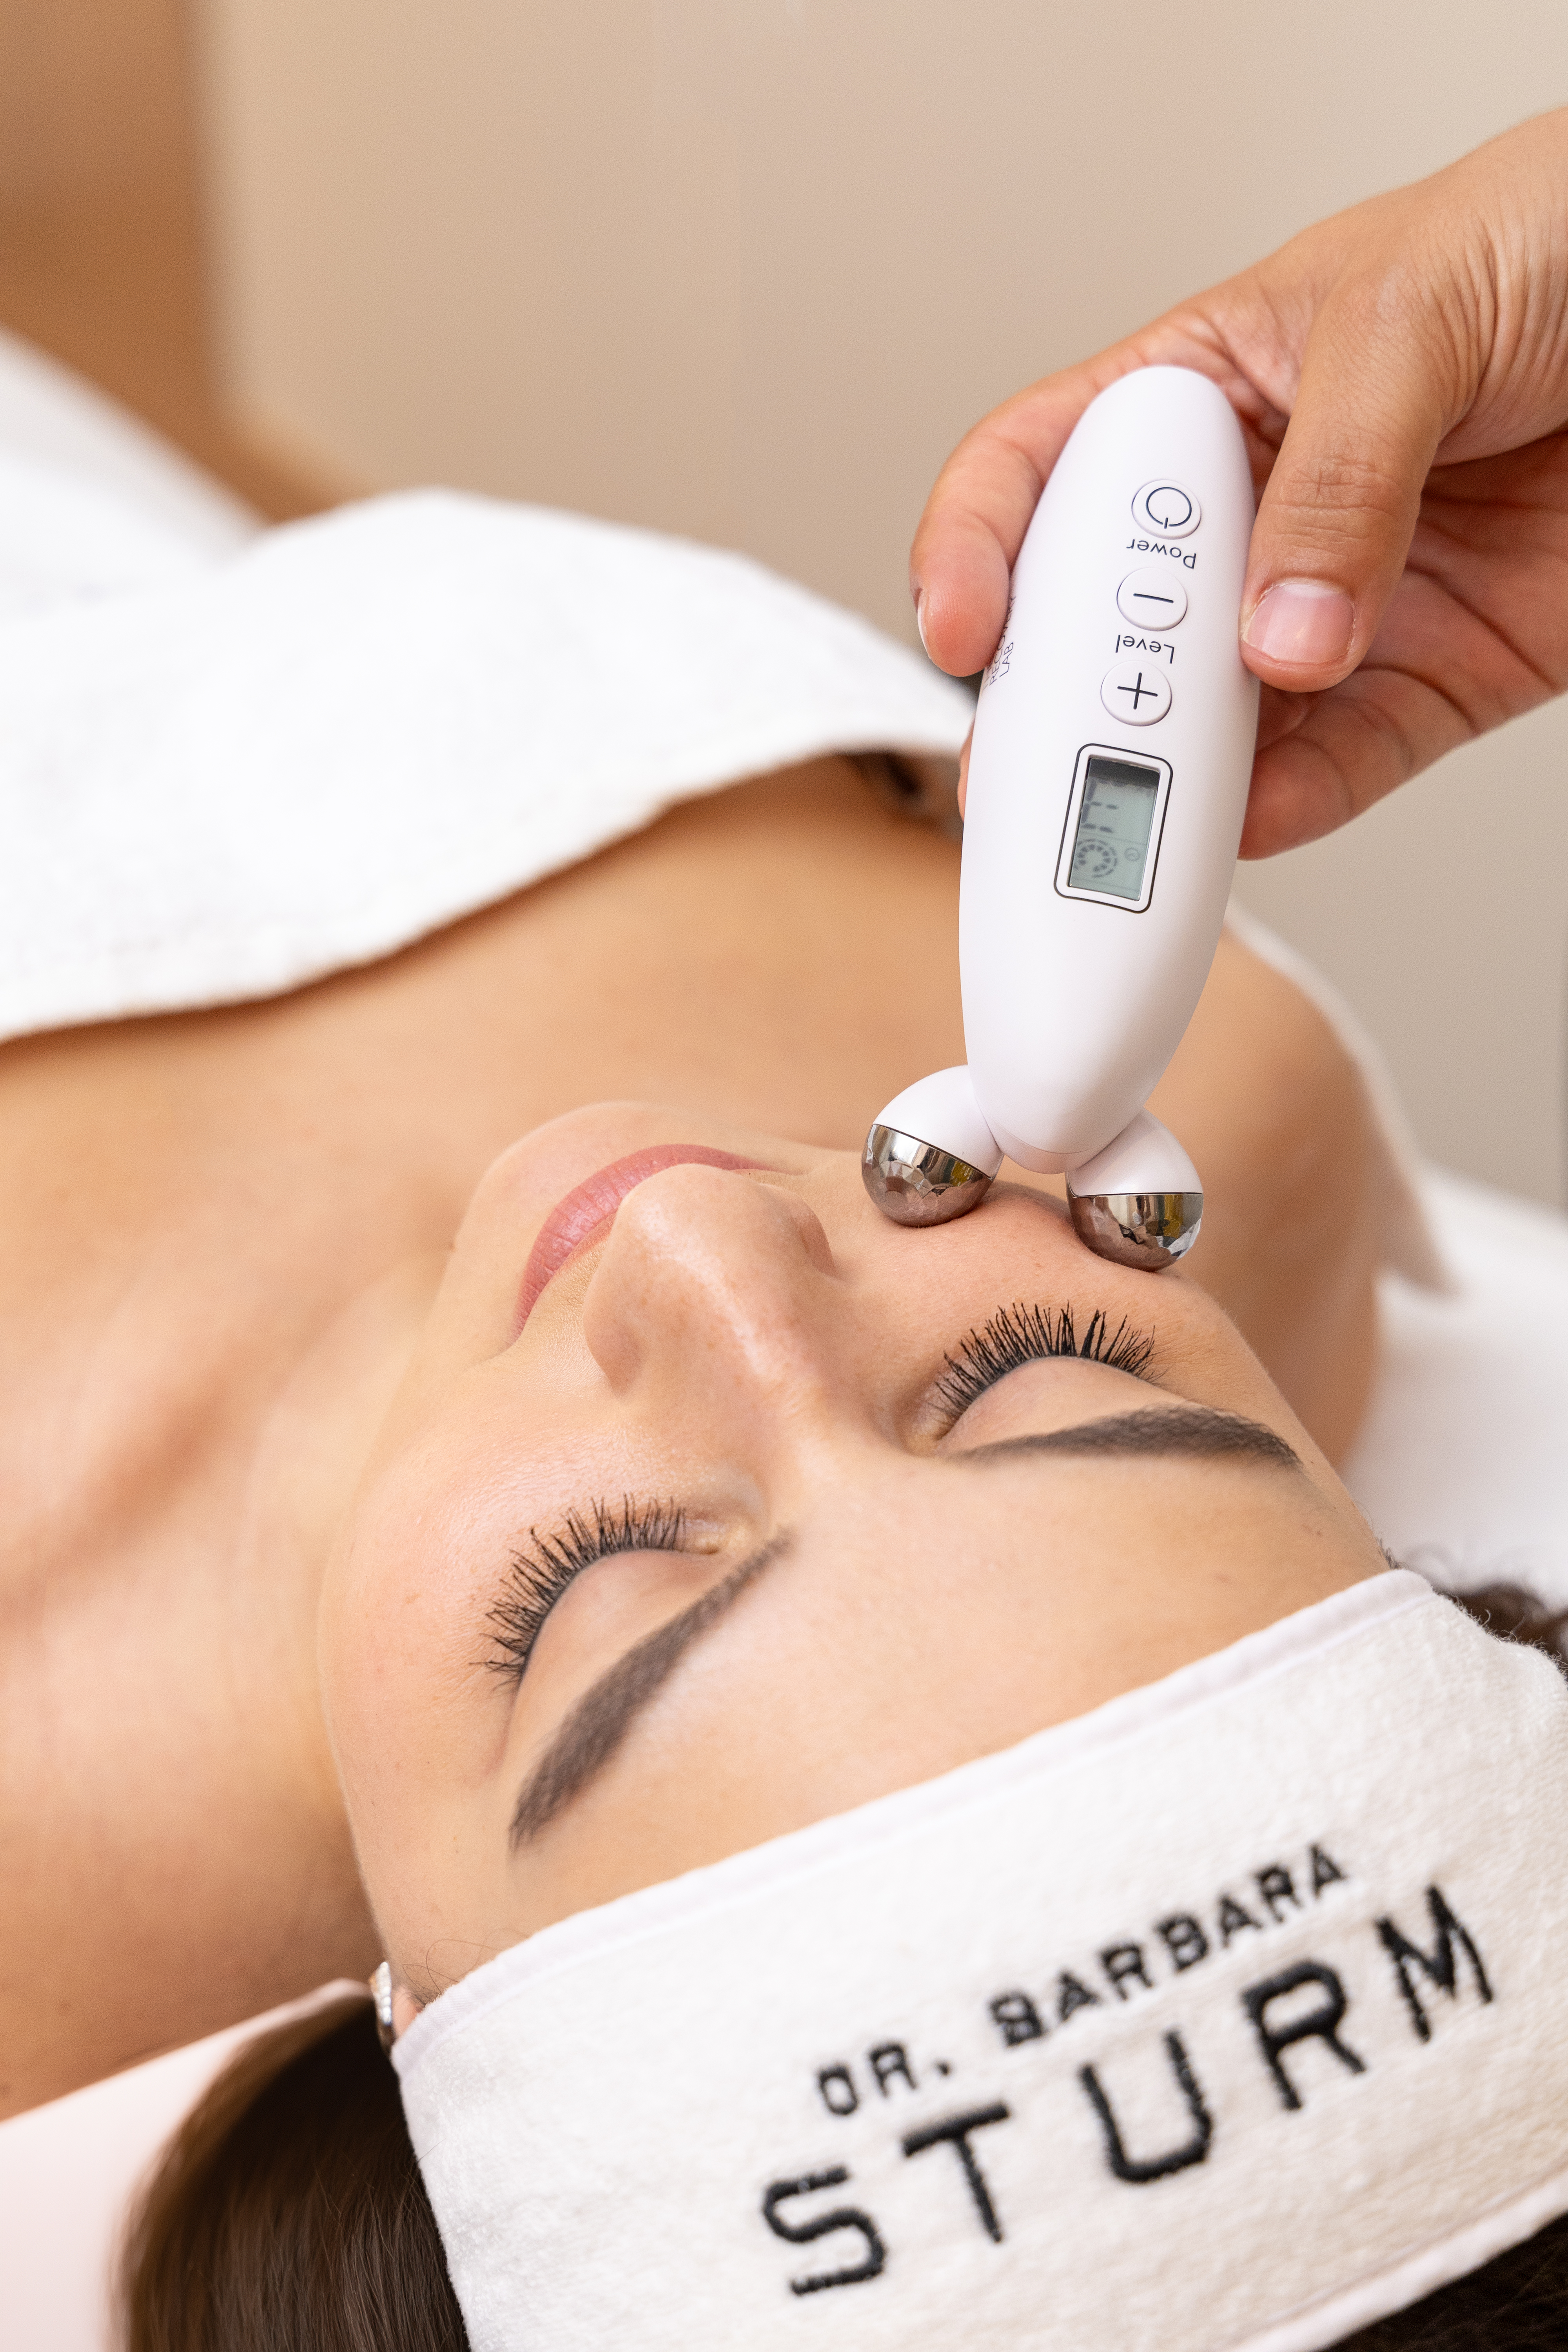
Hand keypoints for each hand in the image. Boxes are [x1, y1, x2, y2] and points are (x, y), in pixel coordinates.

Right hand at [913, 112, 1567, 855]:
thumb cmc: (1553, 243)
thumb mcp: (1413, 317)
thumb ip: (1334, 476)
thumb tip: (1282, 632)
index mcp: (1206, 392)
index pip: (1043, 475)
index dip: (976, 554)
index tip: (964, 632)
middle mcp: (1251, 516)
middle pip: (1114, 634)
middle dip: (1070, 711)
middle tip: (1050, 770)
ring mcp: (1330, 610)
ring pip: (1214, 725)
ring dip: (1174, 784)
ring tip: (1148, 825)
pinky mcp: (1423, 682)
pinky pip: (1336, 772)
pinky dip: (1288, 812)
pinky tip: (1251, 824)